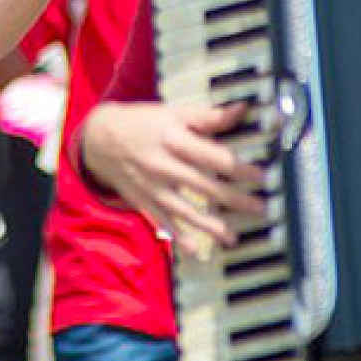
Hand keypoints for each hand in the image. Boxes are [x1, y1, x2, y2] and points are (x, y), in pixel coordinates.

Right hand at [79, 99, 264, 257]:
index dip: (238, 167)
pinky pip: (162, 222)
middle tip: (260, 209)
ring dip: (210, 226)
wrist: (98, 139)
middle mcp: (163, 165)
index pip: (212, 156)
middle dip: (234, 200)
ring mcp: (152, 186)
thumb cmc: (142, 123)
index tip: (261, 176)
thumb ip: (208, 117)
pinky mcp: (143, 201)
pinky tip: (194, 250)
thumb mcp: (172, 114)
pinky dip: (178, 237)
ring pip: (185, 210)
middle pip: (205, 186)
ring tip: (232, 238)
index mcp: (173, 139)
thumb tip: (241, 110)